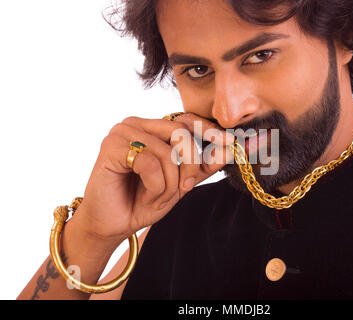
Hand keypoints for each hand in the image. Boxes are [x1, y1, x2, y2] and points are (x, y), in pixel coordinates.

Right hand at [72, 113, 233, 244]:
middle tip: (184, 188)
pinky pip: (150, 163)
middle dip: (190, 166)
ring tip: (156, 196)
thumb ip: (203, 165)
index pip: (186, 120)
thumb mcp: (181, 183)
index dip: (209, 131)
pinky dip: (155, 186)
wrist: (112, 225)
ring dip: (170, 183)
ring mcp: (123, 132)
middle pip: (181, 133)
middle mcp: (137, 124)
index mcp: (152, 128)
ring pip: (167, 151)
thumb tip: (230, 148)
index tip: (230, 142)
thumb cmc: (142, 201)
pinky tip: (143, 195)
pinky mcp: (111, 146)